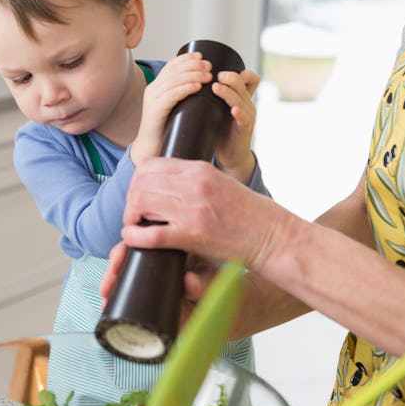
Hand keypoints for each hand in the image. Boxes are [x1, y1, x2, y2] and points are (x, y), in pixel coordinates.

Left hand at [120, 157, 282, 269]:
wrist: (274, 237)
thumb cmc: (249, 215)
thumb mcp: (221, 184)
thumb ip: (194, 181)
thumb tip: (166, 184)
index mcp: (199, 169)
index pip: (150, 164)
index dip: (137, 181)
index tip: (139, 197)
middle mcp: (194, 184)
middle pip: (140, 182)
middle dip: (130, 200)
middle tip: (133, 216)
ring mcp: (193, 209)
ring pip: (140, 203)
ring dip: (130, 217)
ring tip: (134, 228)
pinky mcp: (193, 235)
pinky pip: (150, 234)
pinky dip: (134, 237)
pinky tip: (134, 240)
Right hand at [130, 53, 211, 163]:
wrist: (152, 148)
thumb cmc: (166, 129)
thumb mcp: (173, 107)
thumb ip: (181, 96)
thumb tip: (202, 86)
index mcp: (156, 87)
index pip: (171, 66)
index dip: (186, 59)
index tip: (201, 56)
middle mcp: (152, 90)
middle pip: (173, 71)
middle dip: (193, 66)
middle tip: (209, 66)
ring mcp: (152, 99)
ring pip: (174, 81)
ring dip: (193, 75)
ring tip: (208, 76)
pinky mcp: (155, 110)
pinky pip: (171, 95)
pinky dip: (185, 88)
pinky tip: (197, 87)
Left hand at [211, 68, 259, 182]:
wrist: (229, 156)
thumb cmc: (220, 131)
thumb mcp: (216, 110)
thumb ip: (207, 98)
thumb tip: (183, 83)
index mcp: (241, 97)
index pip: (249, 78)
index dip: (240, 71)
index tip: (219, 69)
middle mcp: (246, 104)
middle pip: (244, 83)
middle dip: (230, 77)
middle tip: (215, 75)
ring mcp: (247, 116)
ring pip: (242, 99)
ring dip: (229, 92)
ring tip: (216, 88)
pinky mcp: (244, 130)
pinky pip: (244, 119)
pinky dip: (239, 113)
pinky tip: (233, 110)